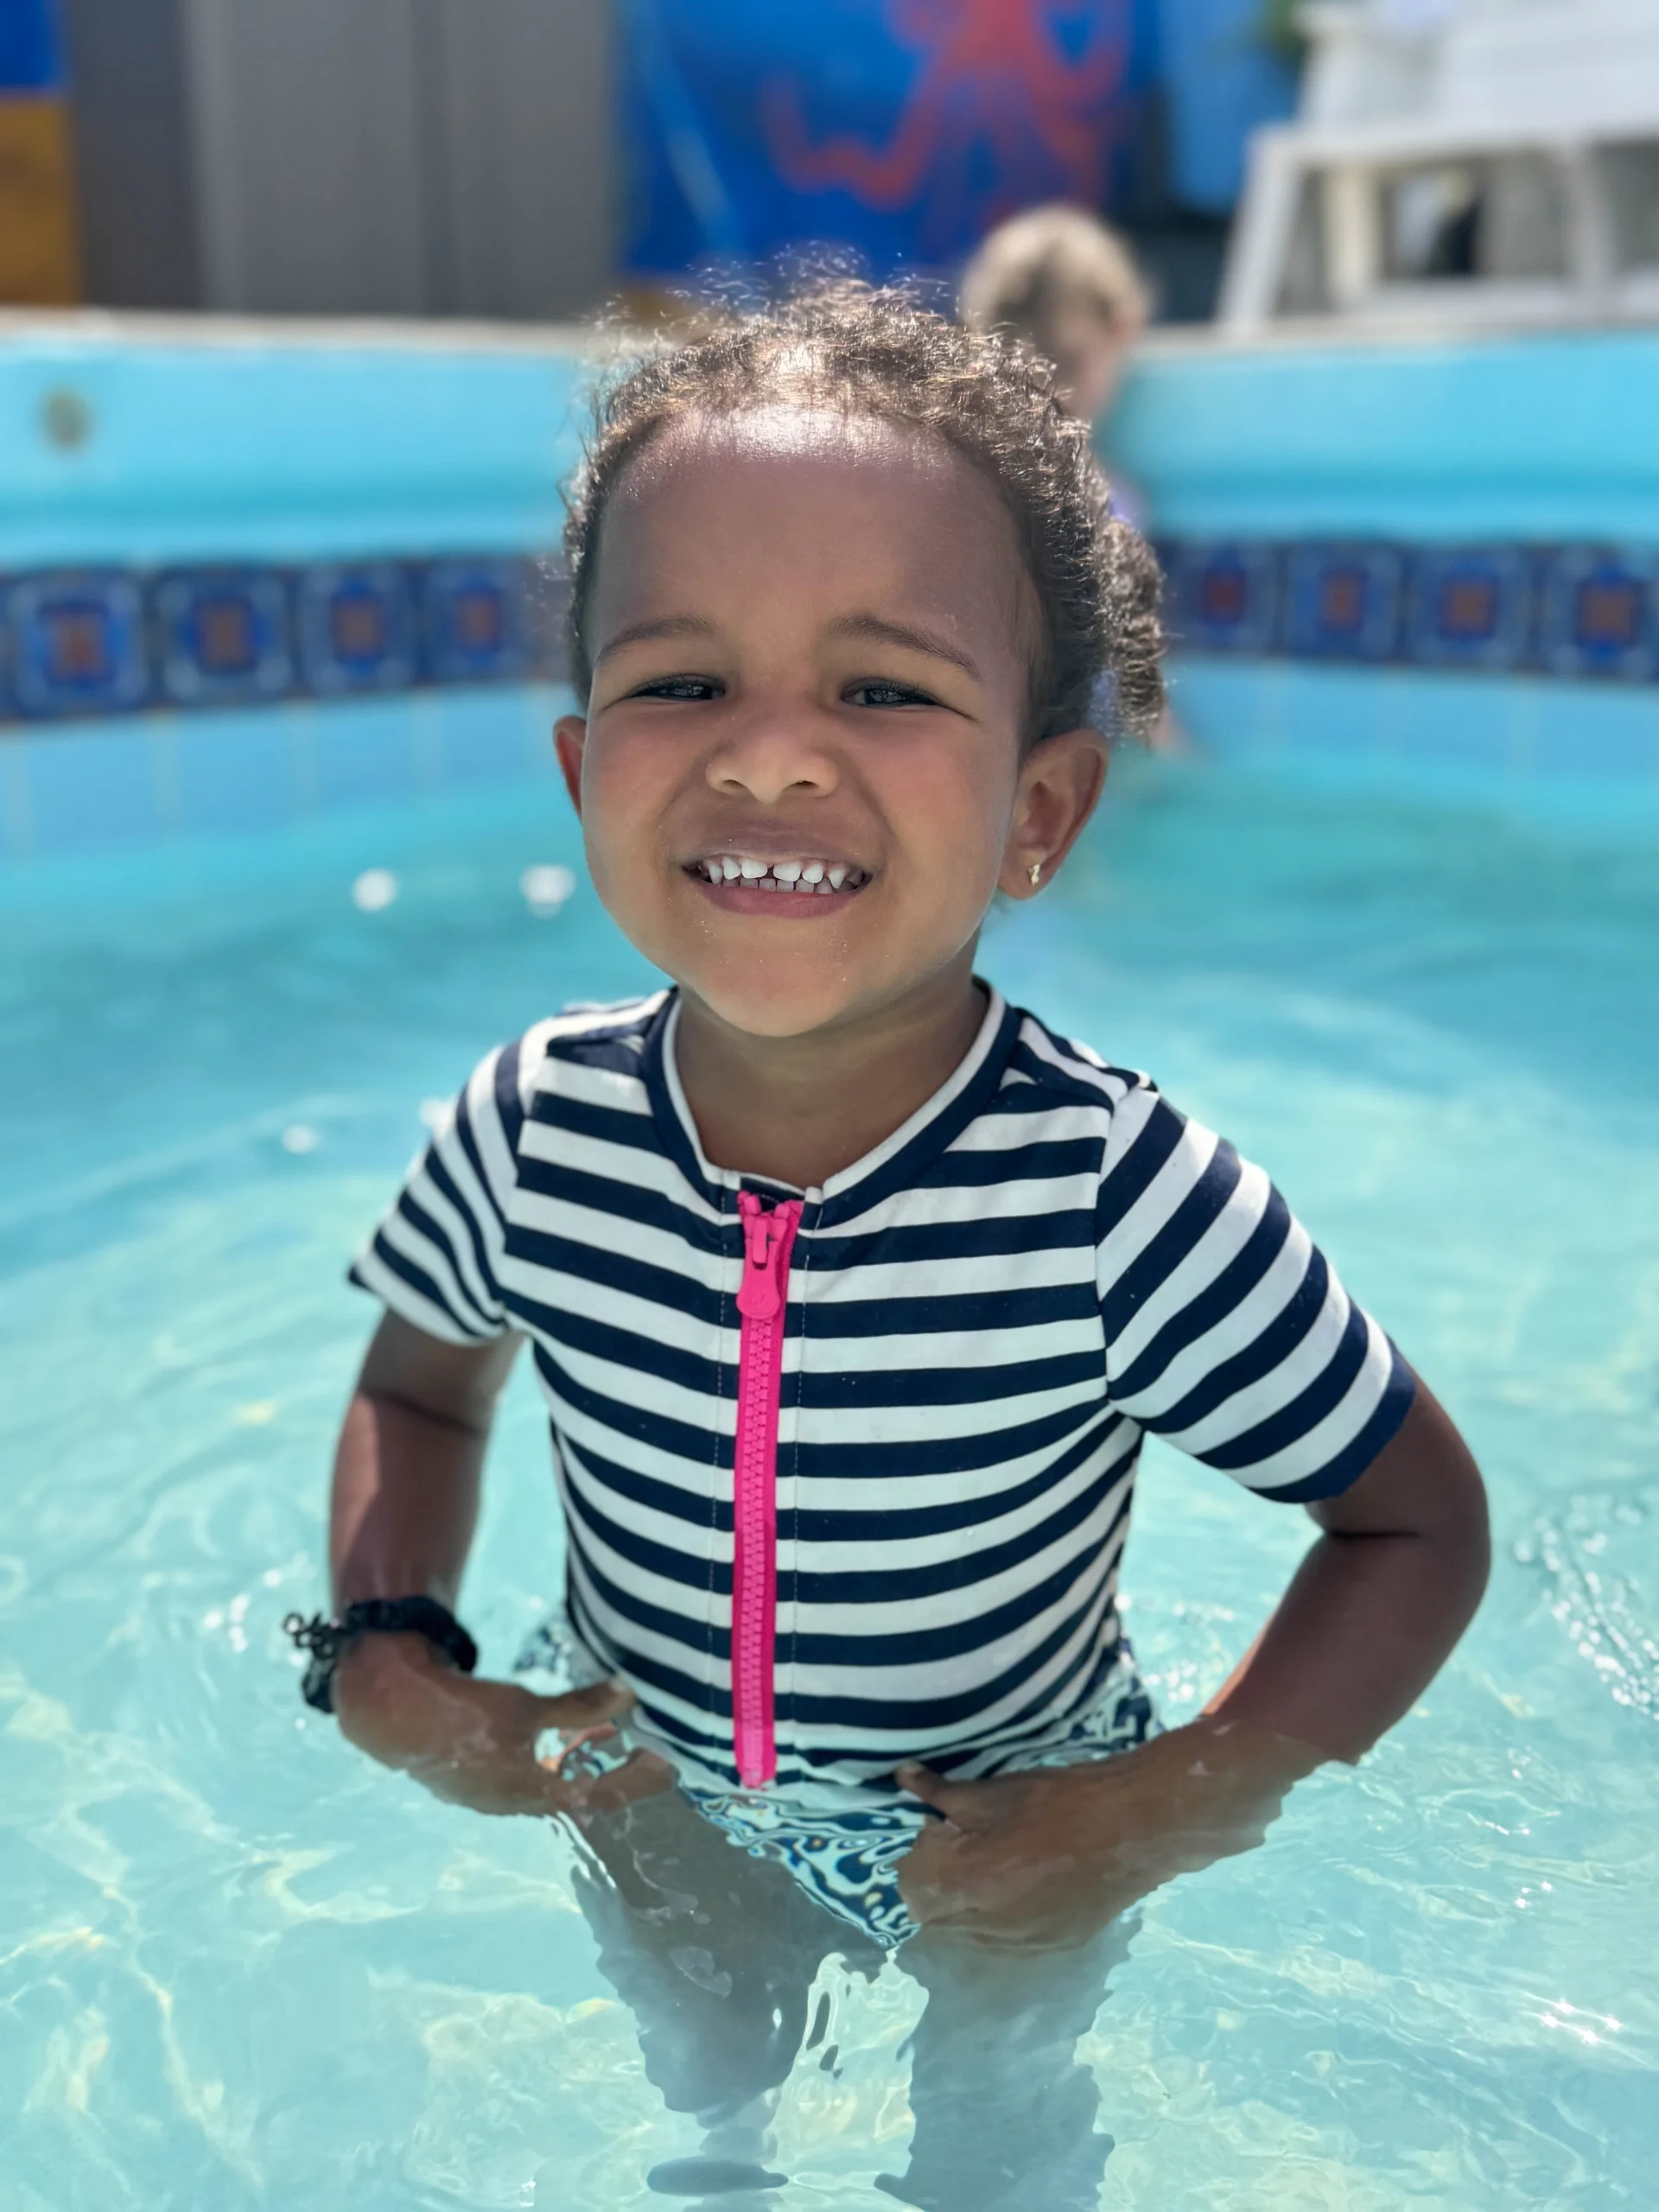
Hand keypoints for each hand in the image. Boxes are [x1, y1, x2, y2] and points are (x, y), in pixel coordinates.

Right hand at [331, 1632, 673, 1817]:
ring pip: (553, 1789)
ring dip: (587, 1770)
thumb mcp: (524, 1706)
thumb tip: (630, 1695)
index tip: (668, 1768)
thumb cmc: (462, 1712)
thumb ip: (579, 1706)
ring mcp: (493, 1796)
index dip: (637, 1782)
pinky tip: (567, 1745)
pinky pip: (528, 1778)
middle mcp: (516, 1803)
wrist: (393, 1713)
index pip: (602, 1796)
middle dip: (618, 1778)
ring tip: (616, 1749)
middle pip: (581, 1798)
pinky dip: (555, 1763)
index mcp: (532, 1793)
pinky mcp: (476, 1779)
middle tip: (649, 1756)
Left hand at [896, 1722, 1311, 1950]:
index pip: (911, 1890)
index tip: (940, 1829)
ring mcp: (1024, 1943)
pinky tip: (1025, 1881)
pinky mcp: (1054, 1946)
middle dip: (941, 1883)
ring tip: (998, 1860)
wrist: (1136, 1827)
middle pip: (937, 1916)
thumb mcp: (995, 1791)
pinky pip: (1007, 1940)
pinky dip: (1002, 1916)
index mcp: (969, 1883)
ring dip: (969, 1903)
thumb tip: (902, 1778)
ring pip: (970, 1933)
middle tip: (968, 1843)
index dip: (919, 1858)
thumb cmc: (1061, 1800)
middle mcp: (990, 1926)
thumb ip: (942, 1793)